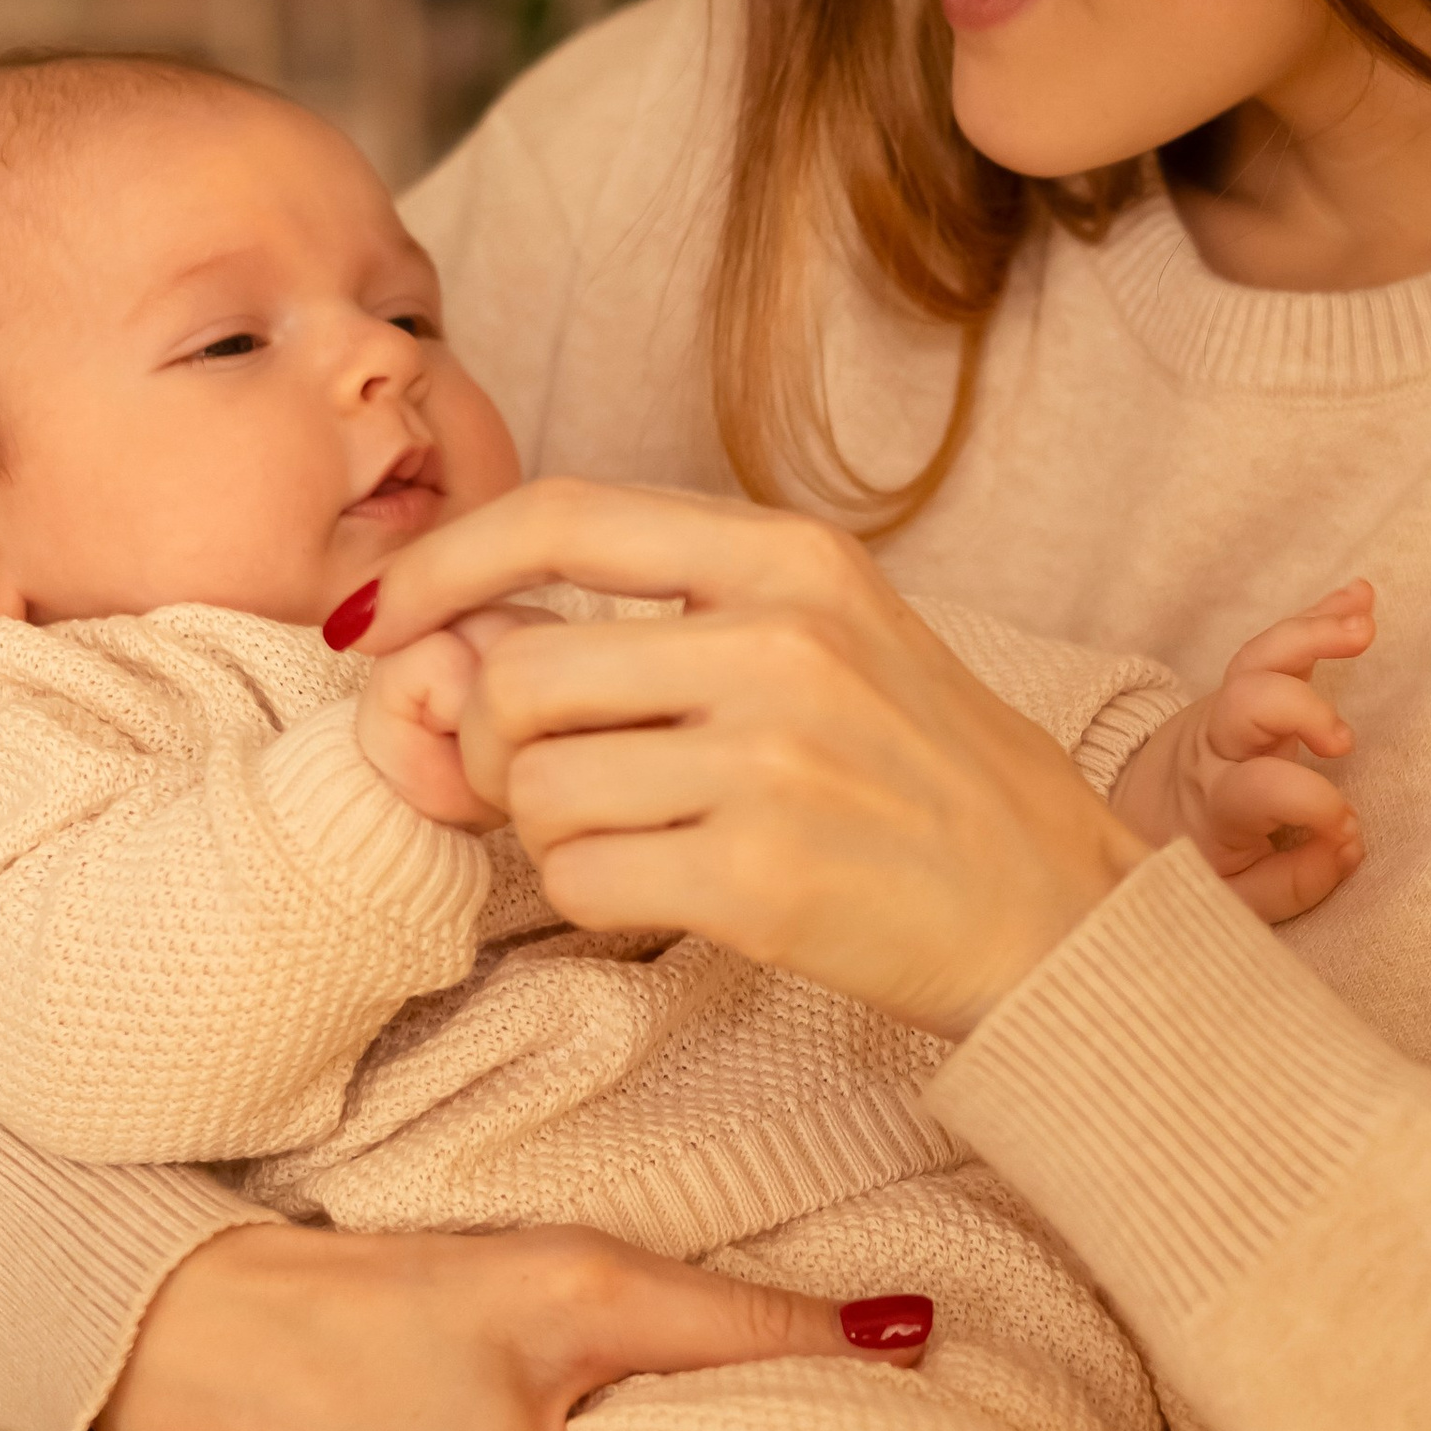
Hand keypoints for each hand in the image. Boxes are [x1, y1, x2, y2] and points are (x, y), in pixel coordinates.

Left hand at [356, 480, 1151, 1036]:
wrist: (1056, 910)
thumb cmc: (922, 776)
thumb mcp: (826, 640)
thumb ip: (669, 618)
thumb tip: (461, 630)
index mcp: (793, 557)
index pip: (560, 519)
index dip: (439, 566)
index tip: (373, 619)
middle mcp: (782, 641)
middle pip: (519, 673)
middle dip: (496, 747)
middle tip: (545, 787)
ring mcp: (774, 760)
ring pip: (538, 786)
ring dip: (554, 832)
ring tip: (647, 840)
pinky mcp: (762, 879)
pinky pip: (582, 880)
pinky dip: (599, 897)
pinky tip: (676, 893)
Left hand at [1112, 582, 1373, 922]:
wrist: (1137, 810)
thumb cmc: (1196, 860)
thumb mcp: (1231, 895)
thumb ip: (1293, 882)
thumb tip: (1348, 846)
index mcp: (1214, 804)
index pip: (1260, 792)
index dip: (1312, 805)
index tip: (1345, 828)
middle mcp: (1216, 747)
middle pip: (1247, 704)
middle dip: (1299, 709)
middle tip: (1343, 742)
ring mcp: (1226, 708)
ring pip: (1260, 659)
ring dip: (1312, 634)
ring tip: (1364, 625)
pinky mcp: (1245, 684)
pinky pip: (1277, 644)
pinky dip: (1318, 618)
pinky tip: (1361, 597)